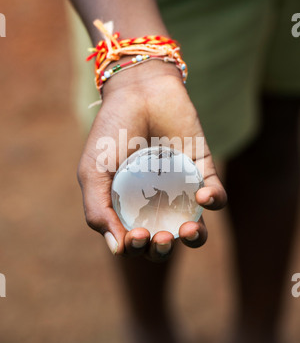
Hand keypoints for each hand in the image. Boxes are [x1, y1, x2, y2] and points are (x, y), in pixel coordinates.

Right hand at [77, 62, 226, 260]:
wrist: (139, 92)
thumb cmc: (112, 131)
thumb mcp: (93, 172)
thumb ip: (98, 210)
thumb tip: (118, 249)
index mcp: (127, 206)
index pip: (135, 240)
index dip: (137, 248)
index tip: (137, 235)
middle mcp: (155, 201)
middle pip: (164, 240)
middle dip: (162, 250)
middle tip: (159, 238)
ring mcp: (180, 188)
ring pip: (195, 228)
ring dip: (195, 239)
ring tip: (187, 231)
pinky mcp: (202, 171)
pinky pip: (216, 196)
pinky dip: (214, 201)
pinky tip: (203, 196)